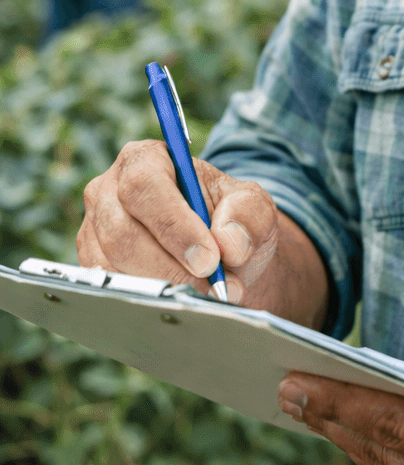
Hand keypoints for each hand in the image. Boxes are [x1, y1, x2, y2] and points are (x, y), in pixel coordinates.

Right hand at [77, 139, 278, 304]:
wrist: (216, 252)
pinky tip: (177, 304)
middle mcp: (109, 190)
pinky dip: (145, 302)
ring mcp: (94, 230)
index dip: (174, 225)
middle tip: (214, 288)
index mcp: (145, 159)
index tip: (209, 258)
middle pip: (122, 233)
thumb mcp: (252, 205)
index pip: (144, 186)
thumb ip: (248, 214)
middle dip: (171, 268)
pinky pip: (107, 290)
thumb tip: (229, 243)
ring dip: (162, 288)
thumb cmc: (228, 219)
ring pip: (113, 267)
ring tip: (206, 296)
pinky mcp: (91, 264)